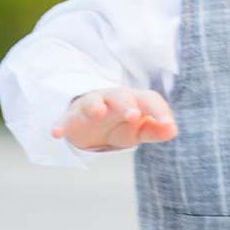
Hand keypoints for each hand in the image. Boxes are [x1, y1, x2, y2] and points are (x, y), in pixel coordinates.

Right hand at [52, 88, 177, 150]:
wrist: (90, 124)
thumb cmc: (120, 124)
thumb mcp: (138, 130)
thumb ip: (155, 130)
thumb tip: (173, 129)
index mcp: (133, 100)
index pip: (149, 99)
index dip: (159, 110)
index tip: (167, 124)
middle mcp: (112, 99)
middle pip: (121, 96)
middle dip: (127, 104)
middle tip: (134, 115)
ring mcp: (91, 106)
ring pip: (93, 101)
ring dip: (95, 105)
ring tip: (98, 111)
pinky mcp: (72, 117)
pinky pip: (65, 119)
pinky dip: (60, 125)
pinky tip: (56, 134)